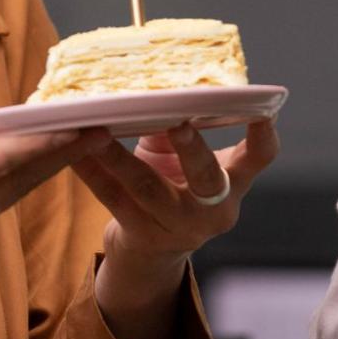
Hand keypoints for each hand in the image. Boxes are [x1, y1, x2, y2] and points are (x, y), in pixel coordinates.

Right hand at [0, 88, 93, 254]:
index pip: (0, 155)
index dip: (40, 136)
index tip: (76, 118)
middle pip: (17, 176)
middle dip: (59, 150)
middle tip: (101, 125)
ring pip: (12, 194)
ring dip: (51, 168)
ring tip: (89, 141)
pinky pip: (0, 207)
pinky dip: (28, 184)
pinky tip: (58, 169)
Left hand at [74, 120, 278, 338]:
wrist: (151, 250)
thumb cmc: (173, 188)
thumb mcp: (185, 163)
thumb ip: (177, 129)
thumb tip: (156, 88)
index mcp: (232, 185)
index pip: (258, 159)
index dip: (263, 136)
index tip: (264, 112)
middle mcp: (212, 210)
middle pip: (206, 178)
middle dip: (192, 150)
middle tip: (178, 123)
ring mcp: (178, 227)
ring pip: (148, 188)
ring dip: (120, 157)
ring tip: (98, 131)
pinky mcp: (142, 234)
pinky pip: (112, 197)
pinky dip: (91, 171)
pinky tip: (73, 151)